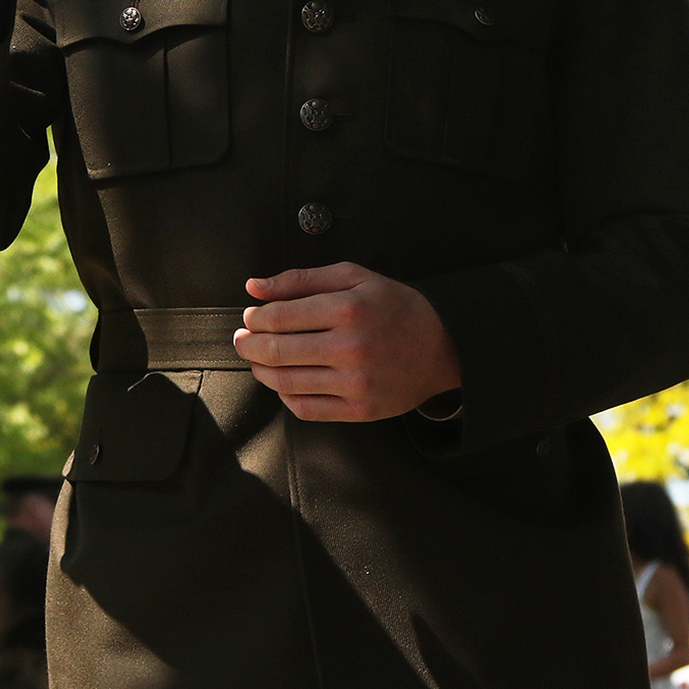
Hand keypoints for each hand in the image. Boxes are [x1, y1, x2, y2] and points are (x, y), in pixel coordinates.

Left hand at [235, 263, 460, 421]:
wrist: (444, 348)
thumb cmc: (397, 308)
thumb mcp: (355, 277)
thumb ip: (302, 279)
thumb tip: (254, 287)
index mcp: (348, 309)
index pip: (278, 317)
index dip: (255, 318)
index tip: (251, 317)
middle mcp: (350, 348)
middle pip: (276, 351)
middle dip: (249, 345)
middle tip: (243, 339)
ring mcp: (355, 383)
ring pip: (285, 382)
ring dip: (261, 370)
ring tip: (259, 359)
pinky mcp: (360, 410)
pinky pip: (306, 409)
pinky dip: (285, 396)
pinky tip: (284, 382)